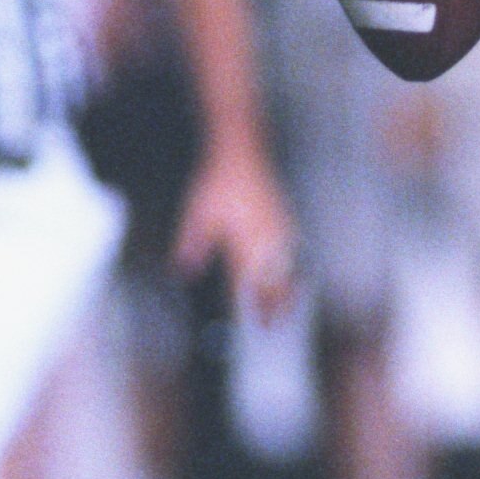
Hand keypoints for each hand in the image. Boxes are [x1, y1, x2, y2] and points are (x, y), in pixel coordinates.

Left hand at [173, 149, 297, 313]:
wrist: (242, 153)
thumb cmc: (218, 182)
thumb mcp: (196, 213)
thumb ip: (192, 244)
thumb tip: (185, 271)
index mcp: (243, 240)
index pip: (249, 282)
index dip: (253, 306)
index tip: (256, 324)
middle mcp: (265, 239)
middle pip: (273, 281)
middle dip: (273, 306)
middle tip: (273, 325)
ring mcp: (279, 229)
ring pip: (287, 268)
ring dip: (287, 291)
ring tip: (289, 308)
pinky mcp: (285, 219)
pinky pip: (293, 252)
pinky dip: (294, 270)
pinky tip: (294, 274)